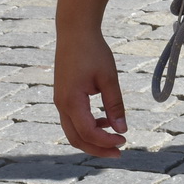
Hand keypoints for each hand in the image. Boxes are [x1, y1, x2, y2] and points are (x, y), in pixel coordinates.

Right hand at [54, 28, 127, 156]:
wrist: (75, 32)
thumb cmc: (93, 52)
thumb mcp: (109, 78)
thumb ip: (115, 105)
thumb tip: (122, 130)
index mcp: (71, 101)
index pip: (88, 133)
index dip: (106, 142)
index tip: (124, 141)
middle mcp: (61, 104)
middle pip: (76, 139)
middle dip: (97, 149)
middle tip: (119, 152)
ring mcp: (59, 101)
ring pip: (73, 132)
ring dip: (93, 139)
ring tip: (115, 137)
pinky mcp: (62, 97)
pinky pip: (72, 120)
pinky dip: (87, 127)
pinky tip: (105, 121)